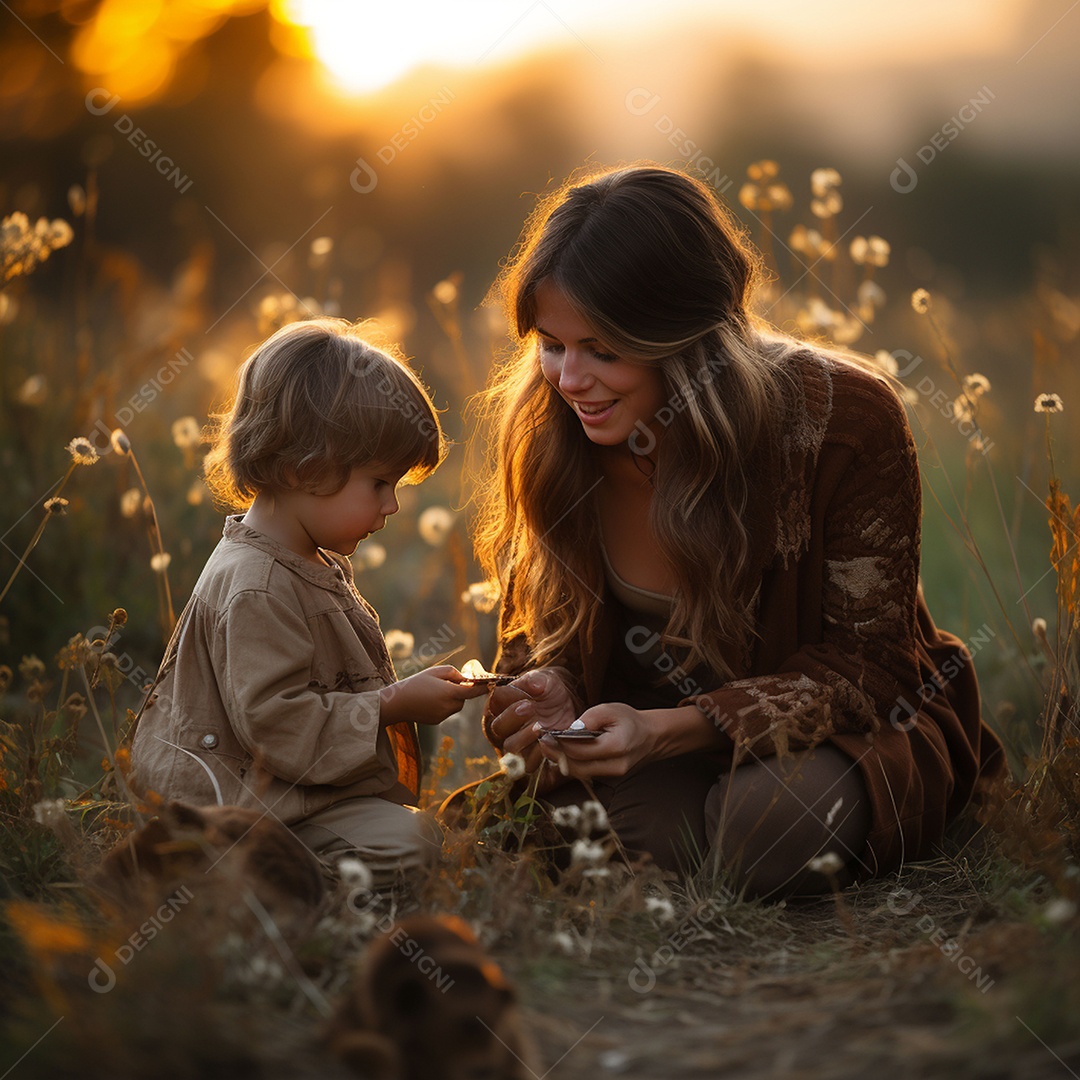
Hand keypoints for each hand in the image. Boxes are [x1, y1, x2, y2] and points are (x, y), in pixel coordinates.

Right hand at [380, 665, 488, 725]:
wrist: (395, 703)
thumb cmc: (415, 683)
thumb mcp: (435, 672)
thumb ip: (454, 674)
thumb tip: (467, 680)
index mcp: (449, 693)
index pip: (473, 691)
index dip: (484, 687)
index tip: (494, 683)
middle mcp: (449, 707)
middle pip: (464, 698)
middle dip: (460, 690)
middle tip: (445, 682)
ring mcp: (443, 716)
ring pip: (456, 705)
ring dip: (451, 697)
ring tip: (433, 690)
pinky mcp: (437, 721)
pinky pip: (447, 711)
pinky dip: (443, 704)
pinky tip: (428, 700)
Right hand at [484, 669, 576, 778]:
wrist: (568, 707)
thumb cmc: (550, 691)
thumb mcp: (546, 681)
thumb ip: (537, 680)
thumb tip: (532, 684)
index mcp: (500, 703)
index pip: (493, 702)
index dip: (507, 699)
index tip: (524, 698)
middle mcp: (503, 725)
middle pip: (497, 727)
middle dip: (513, 717)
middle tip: (532, 708)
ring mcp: (514, 743)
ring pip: (511, 747)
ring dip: (526, 736)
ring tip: (542, 726)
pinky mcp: (529, 758)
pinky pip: (528, 763)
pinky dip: (540, 754)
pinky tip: (551, 741)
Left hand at [534, 702, 656, 779]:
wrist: (649, 736)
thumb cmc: (629, 720)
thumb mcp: (610, 709)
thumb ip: (590, 718)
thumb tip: (569, 730)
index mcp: (617, 747)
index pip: (580, 750)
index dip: (560, 743)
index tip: (547, 732)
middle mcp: (615, 766)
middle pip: (576, 767)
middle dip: (556, 754)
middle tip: (543, 741)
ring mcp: (612, 775)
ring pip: (578, 773)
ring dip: (561, 761)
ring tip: (550, 745)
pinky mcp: (608, 778)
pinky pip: (584, 773)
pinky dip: (571, 763)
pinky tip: (563, 752)